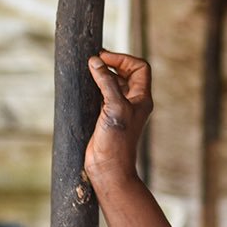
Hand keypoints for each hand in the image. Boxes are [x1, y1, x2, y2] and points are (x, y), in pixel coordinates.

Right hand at [84, 50, 153, 182]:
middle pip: (128, 73)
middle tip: (94, 60)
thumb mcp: (113, 106)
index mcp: (142, 98)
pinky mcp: (107, 117)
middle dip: (113, 63)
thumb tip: (95, 61)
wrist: (109, 167)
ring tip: (88, 69)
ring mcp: (120, 109)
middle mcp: (133, 102)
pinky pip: (103, 95)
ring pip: (115, 84)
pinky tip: (84, 86)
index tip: (103, 58)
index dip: (123, 59)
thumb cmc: (117, 140)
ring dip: (103, 75)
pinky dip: (95, 87)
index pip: (140, 67)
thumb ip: (106, 82)